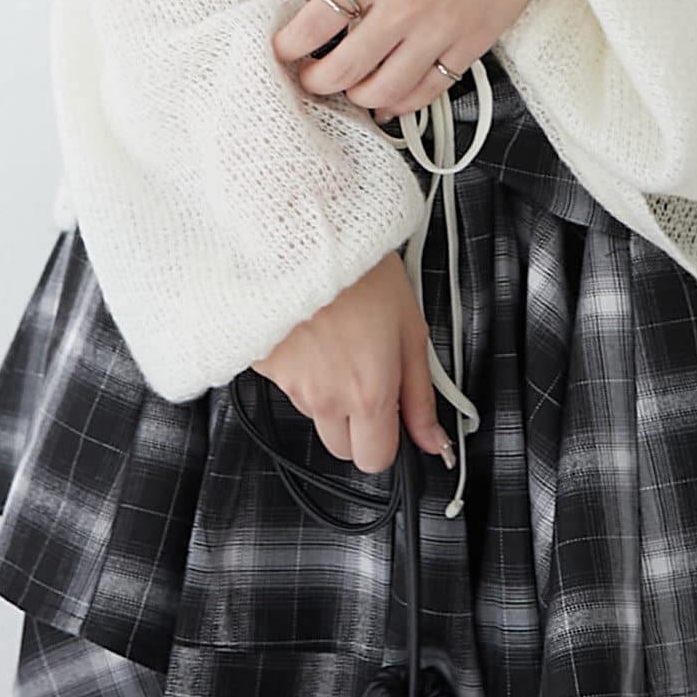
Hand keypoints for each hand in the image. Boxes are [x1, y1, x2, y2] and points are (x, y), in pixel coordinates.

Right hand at [249, 248, 455, 473]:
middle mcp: (325, 398)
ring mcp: (289, 385)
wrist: (300, 237)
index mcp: (368, 392)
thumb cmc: (359, 271)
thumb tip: (434, 438)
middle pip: (341, 447)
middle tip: (365, 376)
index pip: (376, 459)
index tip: (390, 417)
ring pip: (314, 413)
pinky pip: (286, 384)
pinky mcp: (262, 368)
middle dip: (356, 424)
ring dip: (327, 391)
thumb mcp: (411, 327)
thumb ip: (422, 393)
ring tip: (338, 339)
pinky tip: (312, 333)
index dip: (386, 440)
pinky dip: (299, 369)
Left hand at [271, 0, 564, 120]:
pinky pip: (427, 90)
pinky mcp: (469, 47)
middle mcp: (404, 6)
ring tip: (348, 87)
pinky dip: (401, 103)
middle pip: (342, 68)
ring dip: (356, 96)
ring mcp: (439, 32)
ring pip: (382, 91)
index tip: (282, 50)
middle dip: (315, 81)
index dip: (288, 45)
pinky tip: (387, 101)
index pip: (314, 22)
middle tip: (309, 78)